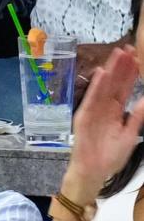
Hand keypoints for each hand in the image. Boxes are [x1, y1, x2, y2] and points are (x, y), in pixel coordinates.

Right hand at [69, 46, 143, 184]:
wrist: (94, 172)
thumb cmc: (110, 157)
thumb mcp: (130, 135)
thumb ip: (137, 116)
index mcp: (116, 112)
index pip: (125, 88)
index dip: (131, 74)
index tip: (138, 58)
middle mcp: (104, 108)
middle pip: (115, 83)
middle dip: (122, 66)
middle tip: (129, 48)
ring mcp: (93, 111)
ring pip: (104, 87)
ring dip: (110, 70)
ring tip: (118, 53)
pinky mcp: (84, 117)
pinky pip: (91, 98)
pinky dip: (96, 86)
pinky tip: (102, 73)